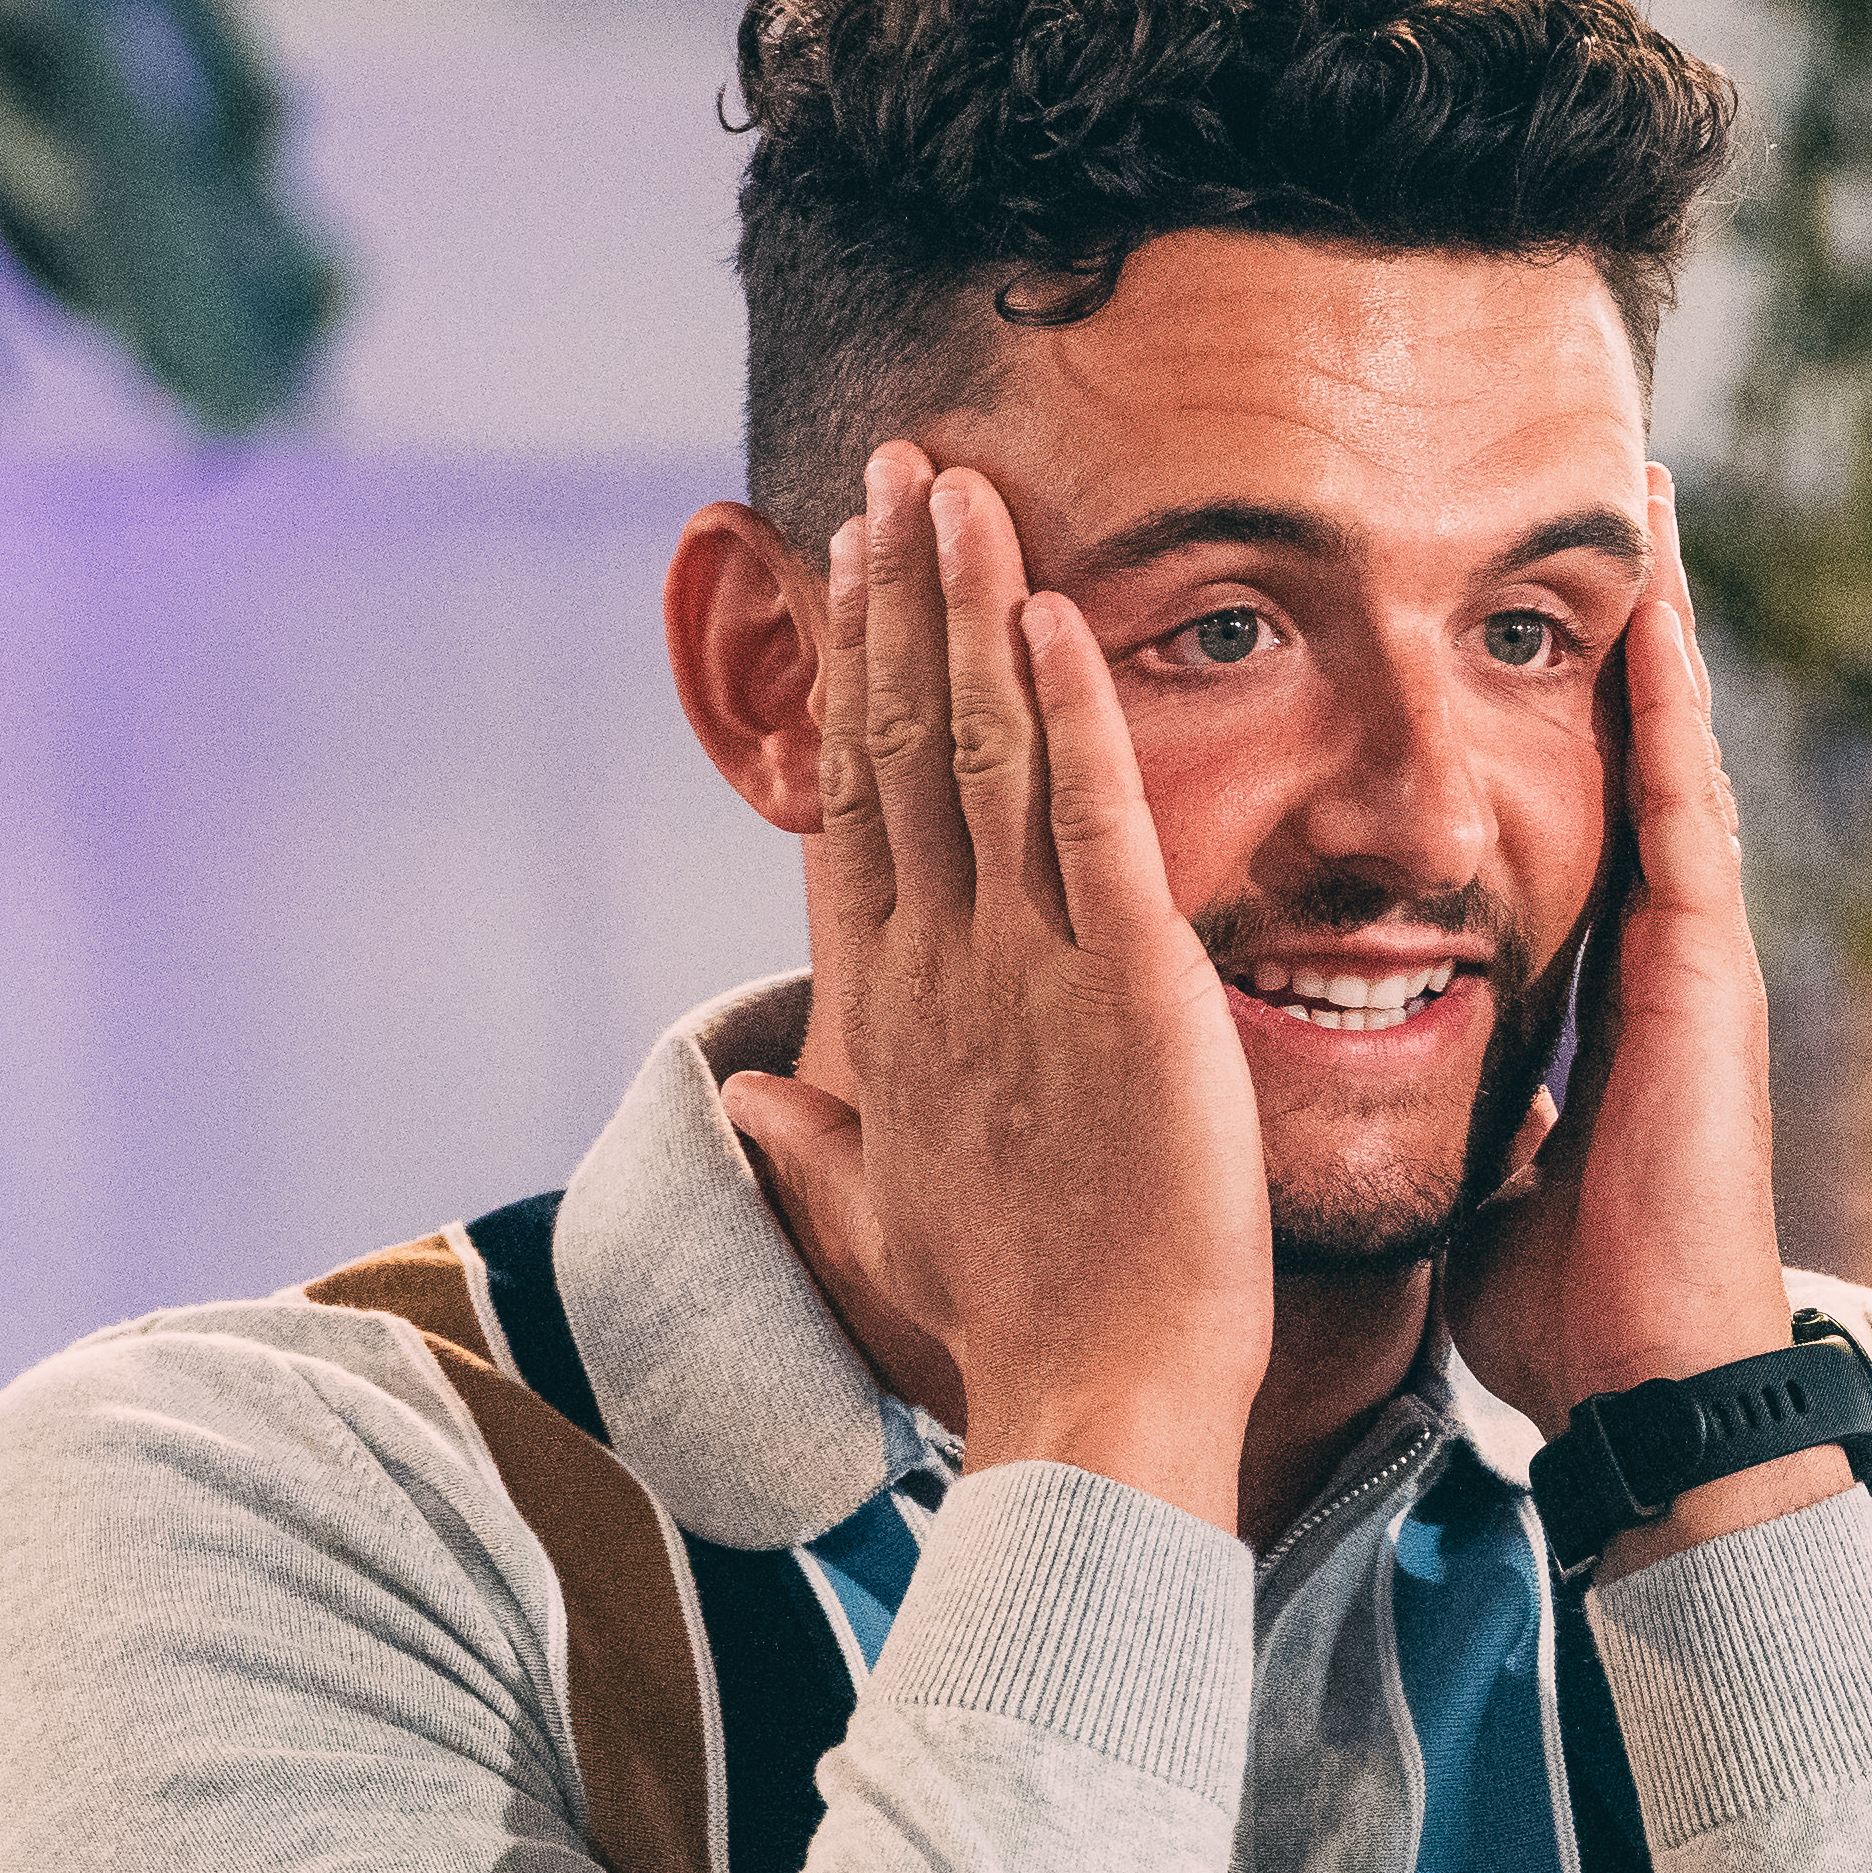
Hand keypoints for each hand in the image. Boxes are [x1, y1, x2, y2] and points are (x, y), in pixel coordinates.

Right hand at [719, 441, 1274, 1530]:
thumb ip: (814, 1146)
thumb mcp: (884, 1224)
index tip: (846, 571)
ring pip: (977, 752)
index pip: (858, 808)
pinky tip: (1048, 612)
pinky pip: (1086, 818)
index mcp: (889, 1014)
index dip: (854, 679)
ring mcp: (1023, 972)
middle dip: (897, 602)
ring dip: (965, 610)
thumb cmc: (1009, 1325)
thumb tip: (746, 1100)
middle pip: (900, 746)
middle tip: (898, 472)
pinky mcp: (1125, 988)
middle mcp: (937, 971)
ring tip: (954, 490)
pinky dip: (1065, 709)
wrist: (1094, 1400)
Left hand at [1459, 499, 1843, 1559]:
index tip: (1498, 618)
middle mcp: (1646, 951)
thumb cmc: (1559, 1307)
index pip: (1555, 821)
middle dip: (1609, 633)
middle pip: (1620, 754)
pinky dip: (1671, 704)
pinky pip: (1682, 805)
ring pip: (1665, 749)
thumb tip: (1370, 1092)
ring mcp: (1687, 953)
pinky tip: (1659, 609)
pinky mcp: (1703, 970)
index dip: (1533, 719)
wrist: (1646, 1388)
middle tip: (1600, 502)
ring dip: (1656, 627)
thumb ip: (1446, 1110)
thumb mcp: (1473, 1172)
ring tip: (1641, 506)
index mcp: (1587, 993)